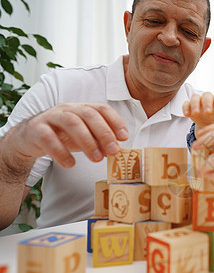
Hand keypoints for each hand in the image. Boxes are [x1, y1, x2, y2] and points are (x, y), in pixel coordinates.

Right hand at [12, 103, 128, 167]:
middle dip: (104, 132)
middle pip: (88, 114)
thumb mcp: (84, 137)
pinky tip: (70, 164)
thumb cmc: (63, 136)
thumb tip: (117, 149)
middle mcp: (68, 109)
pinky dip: (61, 152)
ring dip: (87, 141)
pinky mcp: (35, 129)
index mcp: (82, 109)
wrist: (29, 138)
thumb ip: (99, 141)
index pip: (102, 109)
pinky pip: (48, 138)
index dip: (115, 121)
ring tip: (97, 159)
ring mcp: (51, 117)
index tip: (124, 137)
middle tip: (113, 150)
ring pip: (71, 123)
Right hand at [182, 92, 213, 131]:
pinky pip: (186, 103)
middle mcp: (209, 99)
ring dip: (195, 105)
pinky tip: (186, 114)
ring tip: (195, 114)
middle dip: (207, 104)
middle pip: (207, 96)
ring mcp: (198, 102)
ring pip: (195, 98)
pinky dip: (185, 107)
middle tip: (207, 113)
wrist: (209, 125)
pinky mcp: (189, 106)